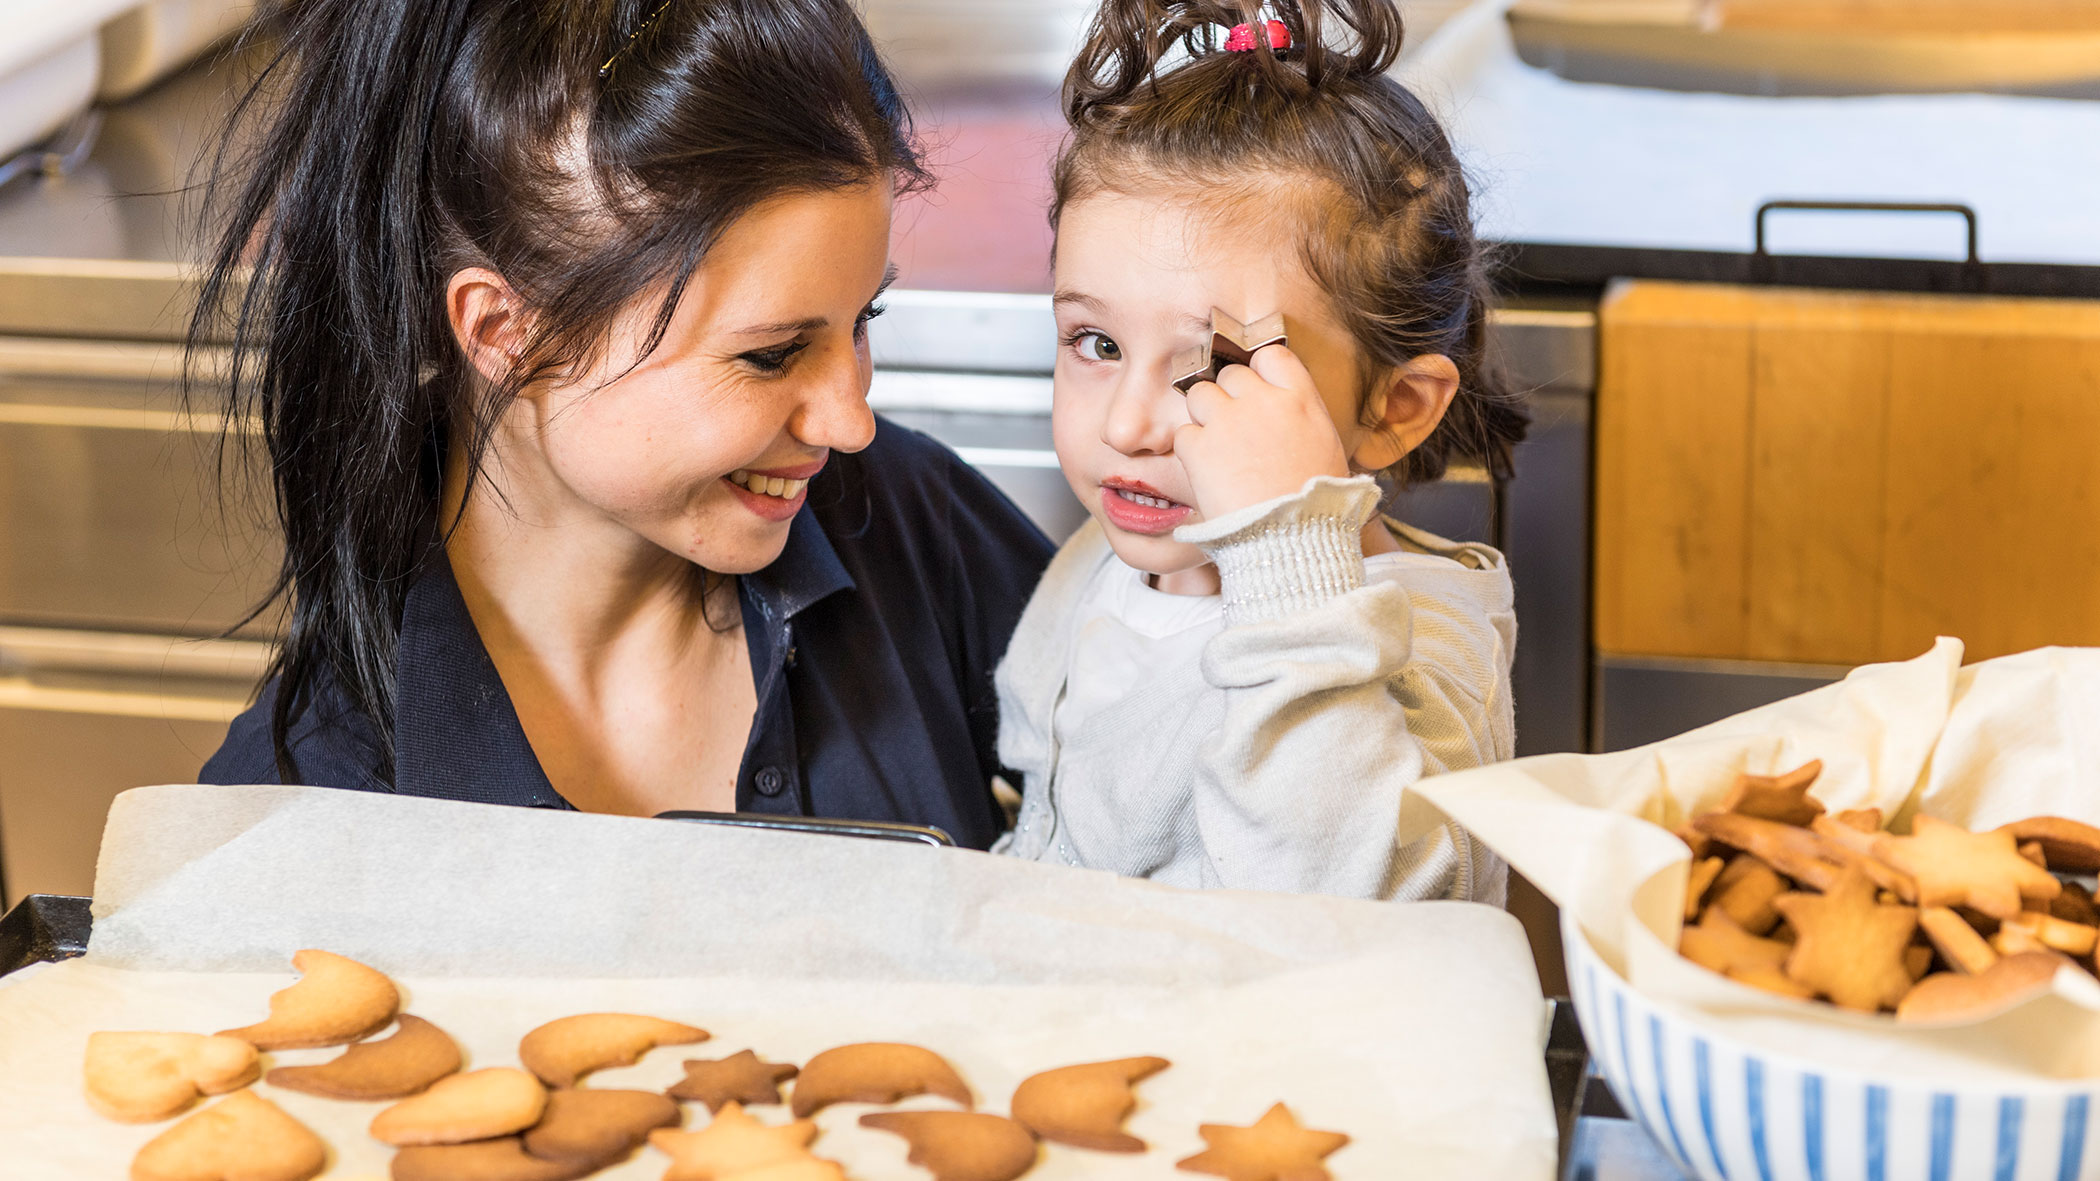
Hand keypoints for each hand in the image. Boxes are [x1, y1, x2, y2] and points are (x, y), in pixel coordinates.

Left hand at [1175, 344, 1350, 519]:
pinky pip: (1184, 434)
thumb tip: (1288, 412)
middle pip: (1230, 374)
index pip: (1271, 354)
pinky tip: (1208, 472)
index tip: (1257, 389)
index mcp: (1299, 398)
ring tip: (1217, 448)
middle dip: (1228, 395)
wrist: (1290, 538)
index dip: (1259, 369)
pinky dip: (1191, 450)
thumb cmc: (1316, 503)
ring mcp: (1226, 420)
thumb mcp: (1326, 447)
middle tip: (1235, 428)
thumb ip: (1301, 417)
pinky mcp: (1198, 447)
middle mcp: (1261, 400)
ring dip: (1204, 415)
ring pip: (1200, 395)